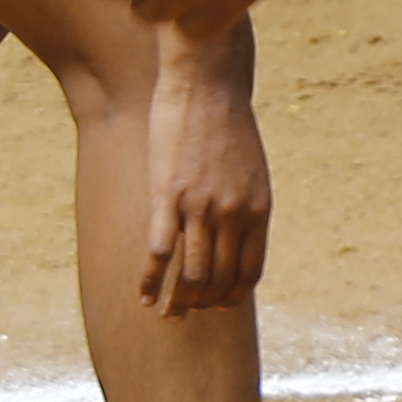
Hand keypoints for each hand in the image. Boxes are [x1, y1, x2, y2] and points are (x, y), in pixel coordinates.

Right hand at [136, 33, 270, 316]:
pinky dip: (149, 281)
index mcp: (258, 209)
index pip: (249, 270)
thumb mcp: (251, 171)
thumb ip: (246, 205)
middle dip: (203, 304)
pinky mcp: (167, 197)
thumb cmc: (229, 126)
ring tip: (167, 316)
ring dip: (177, 302)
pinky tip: (142, 297)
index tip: (220, 307)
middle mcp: (232, 214)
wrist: (208, 85)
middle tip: (188, 314)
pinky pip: (158, 252)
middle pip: (217, 278)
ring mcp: (199, 207)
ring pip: (188, 274)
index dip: (234, 294)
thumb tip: (236, 236)